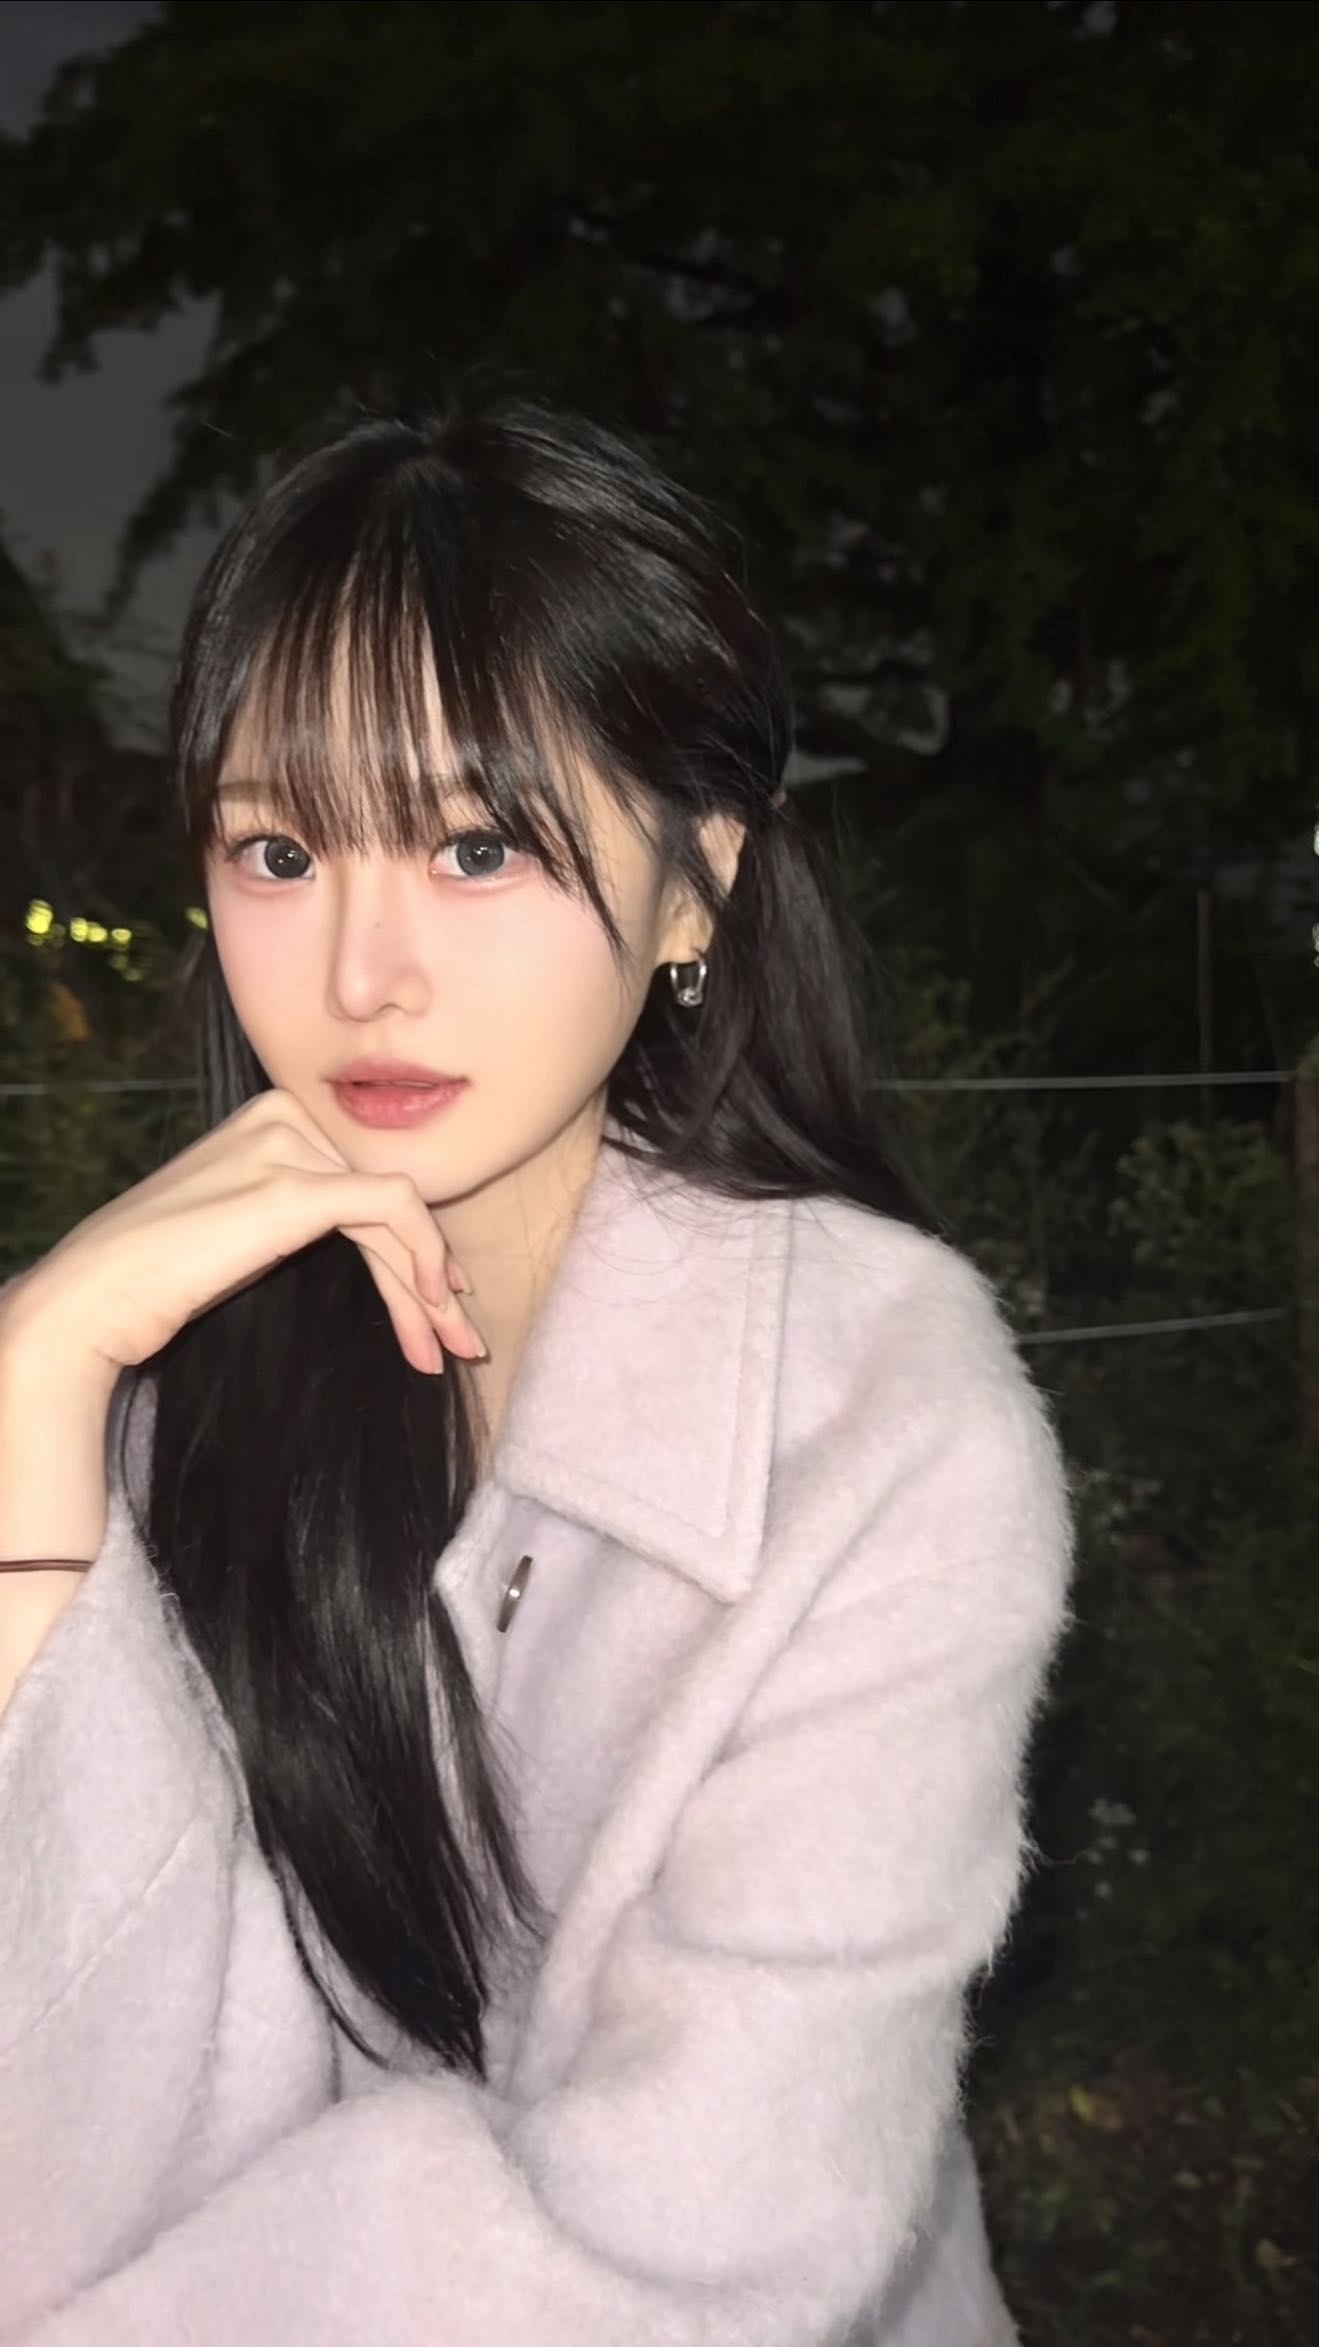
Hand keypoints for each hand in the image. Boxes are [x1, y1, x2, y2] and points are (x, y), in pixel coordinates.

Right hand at [0, 1088, 484, 1387]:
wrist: (94, 1298)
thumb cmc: (164, 1277)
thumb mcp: (249, 1226)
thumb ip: (309, 1214)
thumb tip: (391, 1250)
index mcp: (275, 1115)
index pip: (366, 1179)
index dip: (416, 1245)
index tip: (439, 1303)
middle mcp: (285, 1115)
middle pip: (387, 1199)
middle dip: (431, 1277)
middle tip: (461, 1342)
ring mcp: (288, 1146)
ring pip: (399, 1211)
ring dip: (431, 1288)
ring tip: (451, 1349)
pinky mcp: (292, 1188)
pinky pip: (393, 1209)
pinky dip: (423, 1259)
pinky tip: (431, 1308)